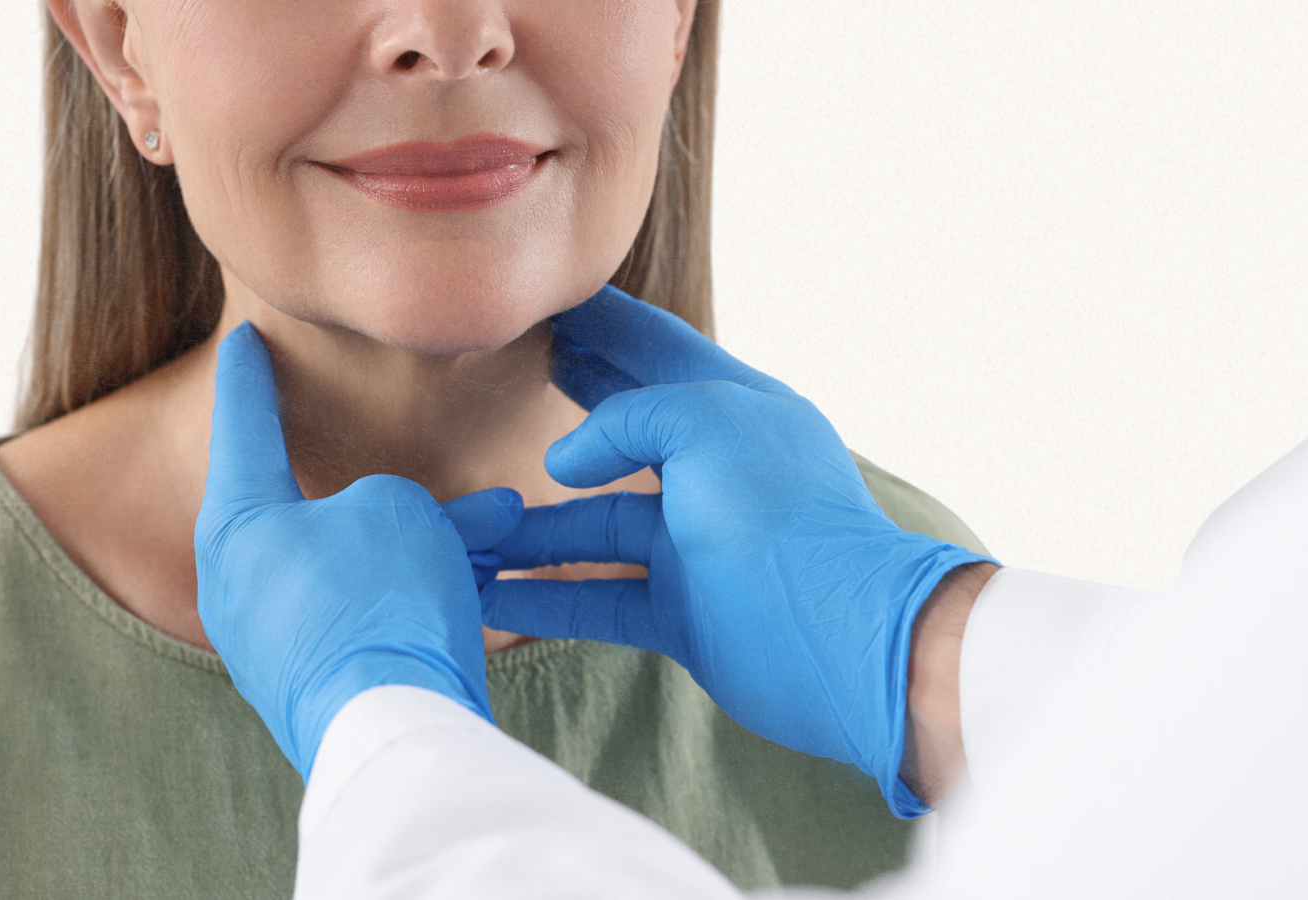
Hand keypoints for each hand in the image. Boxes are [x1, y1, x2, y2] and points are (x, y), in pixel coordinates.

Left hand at [196, 322, 520, 780]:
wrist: (392, 727)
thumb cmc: (379, 600)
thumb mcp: (395, 510)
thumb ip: (393, 499)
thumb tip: (414, 529)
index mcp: (237, 525)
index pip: (243, 426)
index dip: (249, 375)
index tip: (240, 339)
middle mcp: (239, 585)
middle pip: (316, 510)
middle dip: (393, 492)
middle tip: (428, 456)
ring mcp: (273, 642)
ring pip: (356, 566)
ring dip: (425, 544)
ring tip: (502, 529)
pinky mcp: (316, 684)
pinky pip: (368, 615)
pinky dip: (416, 592)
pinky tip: (481, 584)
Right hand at [480, 287, 996, 816]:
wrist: (841, 640)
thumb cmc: (782, 515)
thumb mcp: (704, 424)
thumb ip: (626, 418)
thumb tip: (562, 463)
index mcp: (732, 408)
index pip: (654, 348)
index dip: (600, 322)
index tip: (545, 299)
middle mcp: (711, 472)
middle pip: (619, 431)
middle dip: (561, 408)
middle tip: (496, 379)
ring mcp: (695, 544)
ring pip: (594, 526)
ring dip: (531, 529)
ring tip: (466, 524)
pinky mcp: (681, 611)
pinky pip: (595, 598)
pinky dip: (541, 599)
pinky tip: (488, 594)